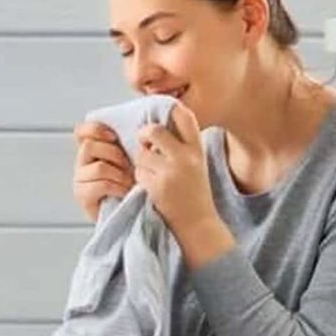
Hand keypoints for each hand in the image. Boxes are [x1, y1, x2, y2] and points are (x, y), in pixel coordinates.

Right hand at [72, 121, 135, 221]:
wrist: (129, 214)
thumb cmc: (131, 185)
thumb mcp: (130, 159)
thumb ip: (126, 144)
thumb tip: (140, 128)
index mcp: (91, 150)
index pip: (82, 132)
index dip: (95, 129)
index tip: (113, 136)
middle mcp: (81, 163)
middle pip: (90, 146)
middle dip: (115, 154)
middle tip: (129, 166)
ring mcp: (79, 180)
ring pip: (99, 167)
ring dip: (119, 174)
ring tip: (129, 183)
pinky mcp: (82, 196)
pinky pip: (101, 185)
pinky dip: (118, 187)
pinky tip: (125, 192)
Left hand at [134, 103, 218, 242]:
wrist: (198, 224)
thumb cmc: (195, 194)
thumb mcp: (197, 165)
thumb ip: (182, 147)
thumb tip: (156, 126)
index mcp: (197, 149)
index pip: (184, 116)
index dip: (169, 110)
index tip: (160, 116)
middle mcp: (186, 157)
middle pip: (154, 131)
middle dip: (144, 135)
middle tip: (144, 143)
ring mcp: (171, 172)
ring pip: (141, 154)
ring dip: (140, 163)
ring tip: (150, 173)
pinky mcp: (157, 187)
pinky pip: (138, 173)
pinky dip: (139, 179)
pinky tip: (150, 187)